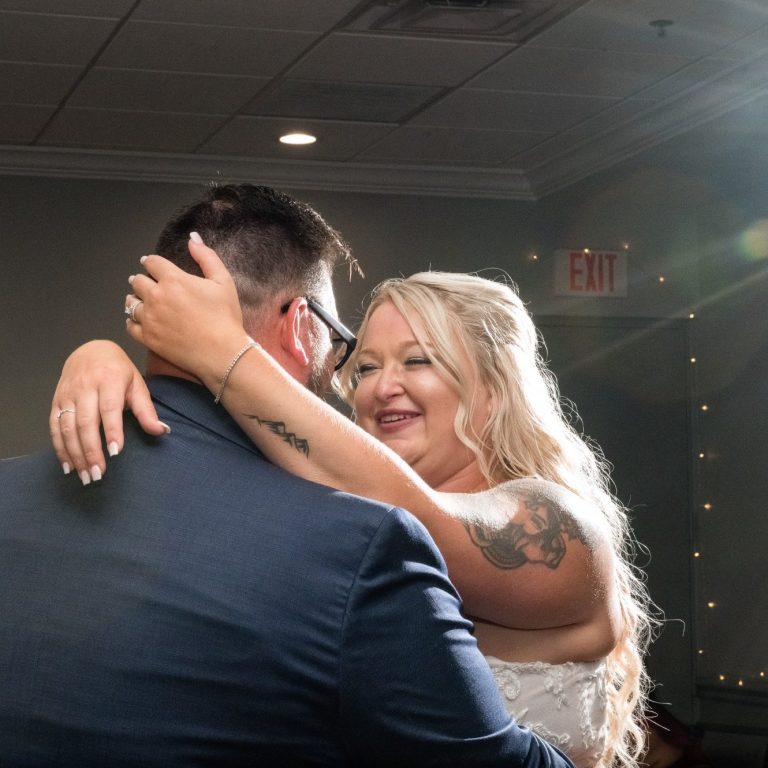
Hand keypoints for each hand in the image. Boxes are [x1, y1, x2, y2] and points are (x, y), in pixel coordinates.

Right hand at [50, 340, 167, 484]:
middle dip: (91, 451)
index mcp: (109, 380)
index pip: (109, 409)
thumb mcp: (137, 385)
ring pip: (68, 428)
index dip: (112, 431)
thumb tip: (162, 431)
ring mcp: (68, 394)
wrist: (89, 351)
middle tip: (98, 474)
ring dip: (75, 454)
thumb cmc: (118, 372)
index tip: (116, 452)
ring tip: (85, 475)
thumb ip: (146, 410)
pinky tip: (69, 465)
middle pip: (86, 422)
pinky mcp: (56, 402)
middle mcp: (85, 387)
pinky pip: (54, 427)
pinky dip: (60, 448)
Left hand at [126, 234, 246, 387]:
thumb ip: (207, 257)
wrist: (222, 353)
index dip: (151, 262)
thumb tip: (193, 239)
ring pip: (131, 303)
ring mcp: (149, 318)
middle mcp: (156, 296)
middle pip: (138, 281)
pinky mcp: (148, 338)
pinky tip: (138, 320)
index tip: (151, 264)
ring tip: (139, 300)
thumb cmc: (225, 317)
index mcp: (173, 279)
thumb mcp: (223, 281)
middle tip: (144, 282)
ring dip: (134, 299)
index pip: (152, 263)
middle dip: (141, 279)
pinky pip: (130, 326)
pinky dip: (132, 321)